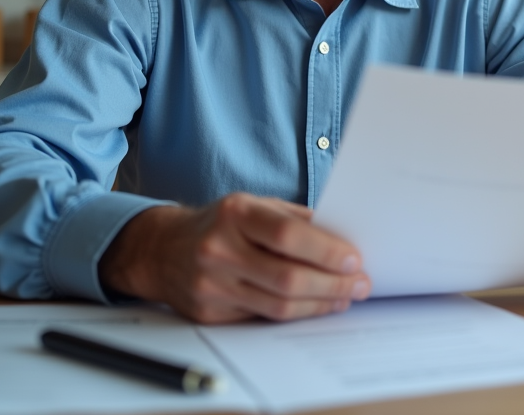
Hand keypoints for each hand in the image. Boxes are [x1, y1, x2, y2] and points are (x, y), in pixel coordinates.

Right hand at [99, 193, 369, 323]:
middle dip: (333, 284)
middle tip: (360, 284)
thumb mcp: (254, 205)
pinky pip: (262, 318)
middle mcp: (219, 249)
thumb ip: (295, 220)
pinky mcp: (209, 313)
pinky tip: (316, 305)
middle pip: (287, 277)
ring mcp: (211, 285)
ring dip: (320, 304)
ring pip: (278, 305)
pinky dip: (296, 314)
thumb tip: (343, 239)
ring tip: (346, 297)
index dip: (326, 251)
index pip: (288, 235)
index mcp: (235, 213)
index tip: (354, 259)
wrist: (163, 249)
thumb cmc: (221, 223)